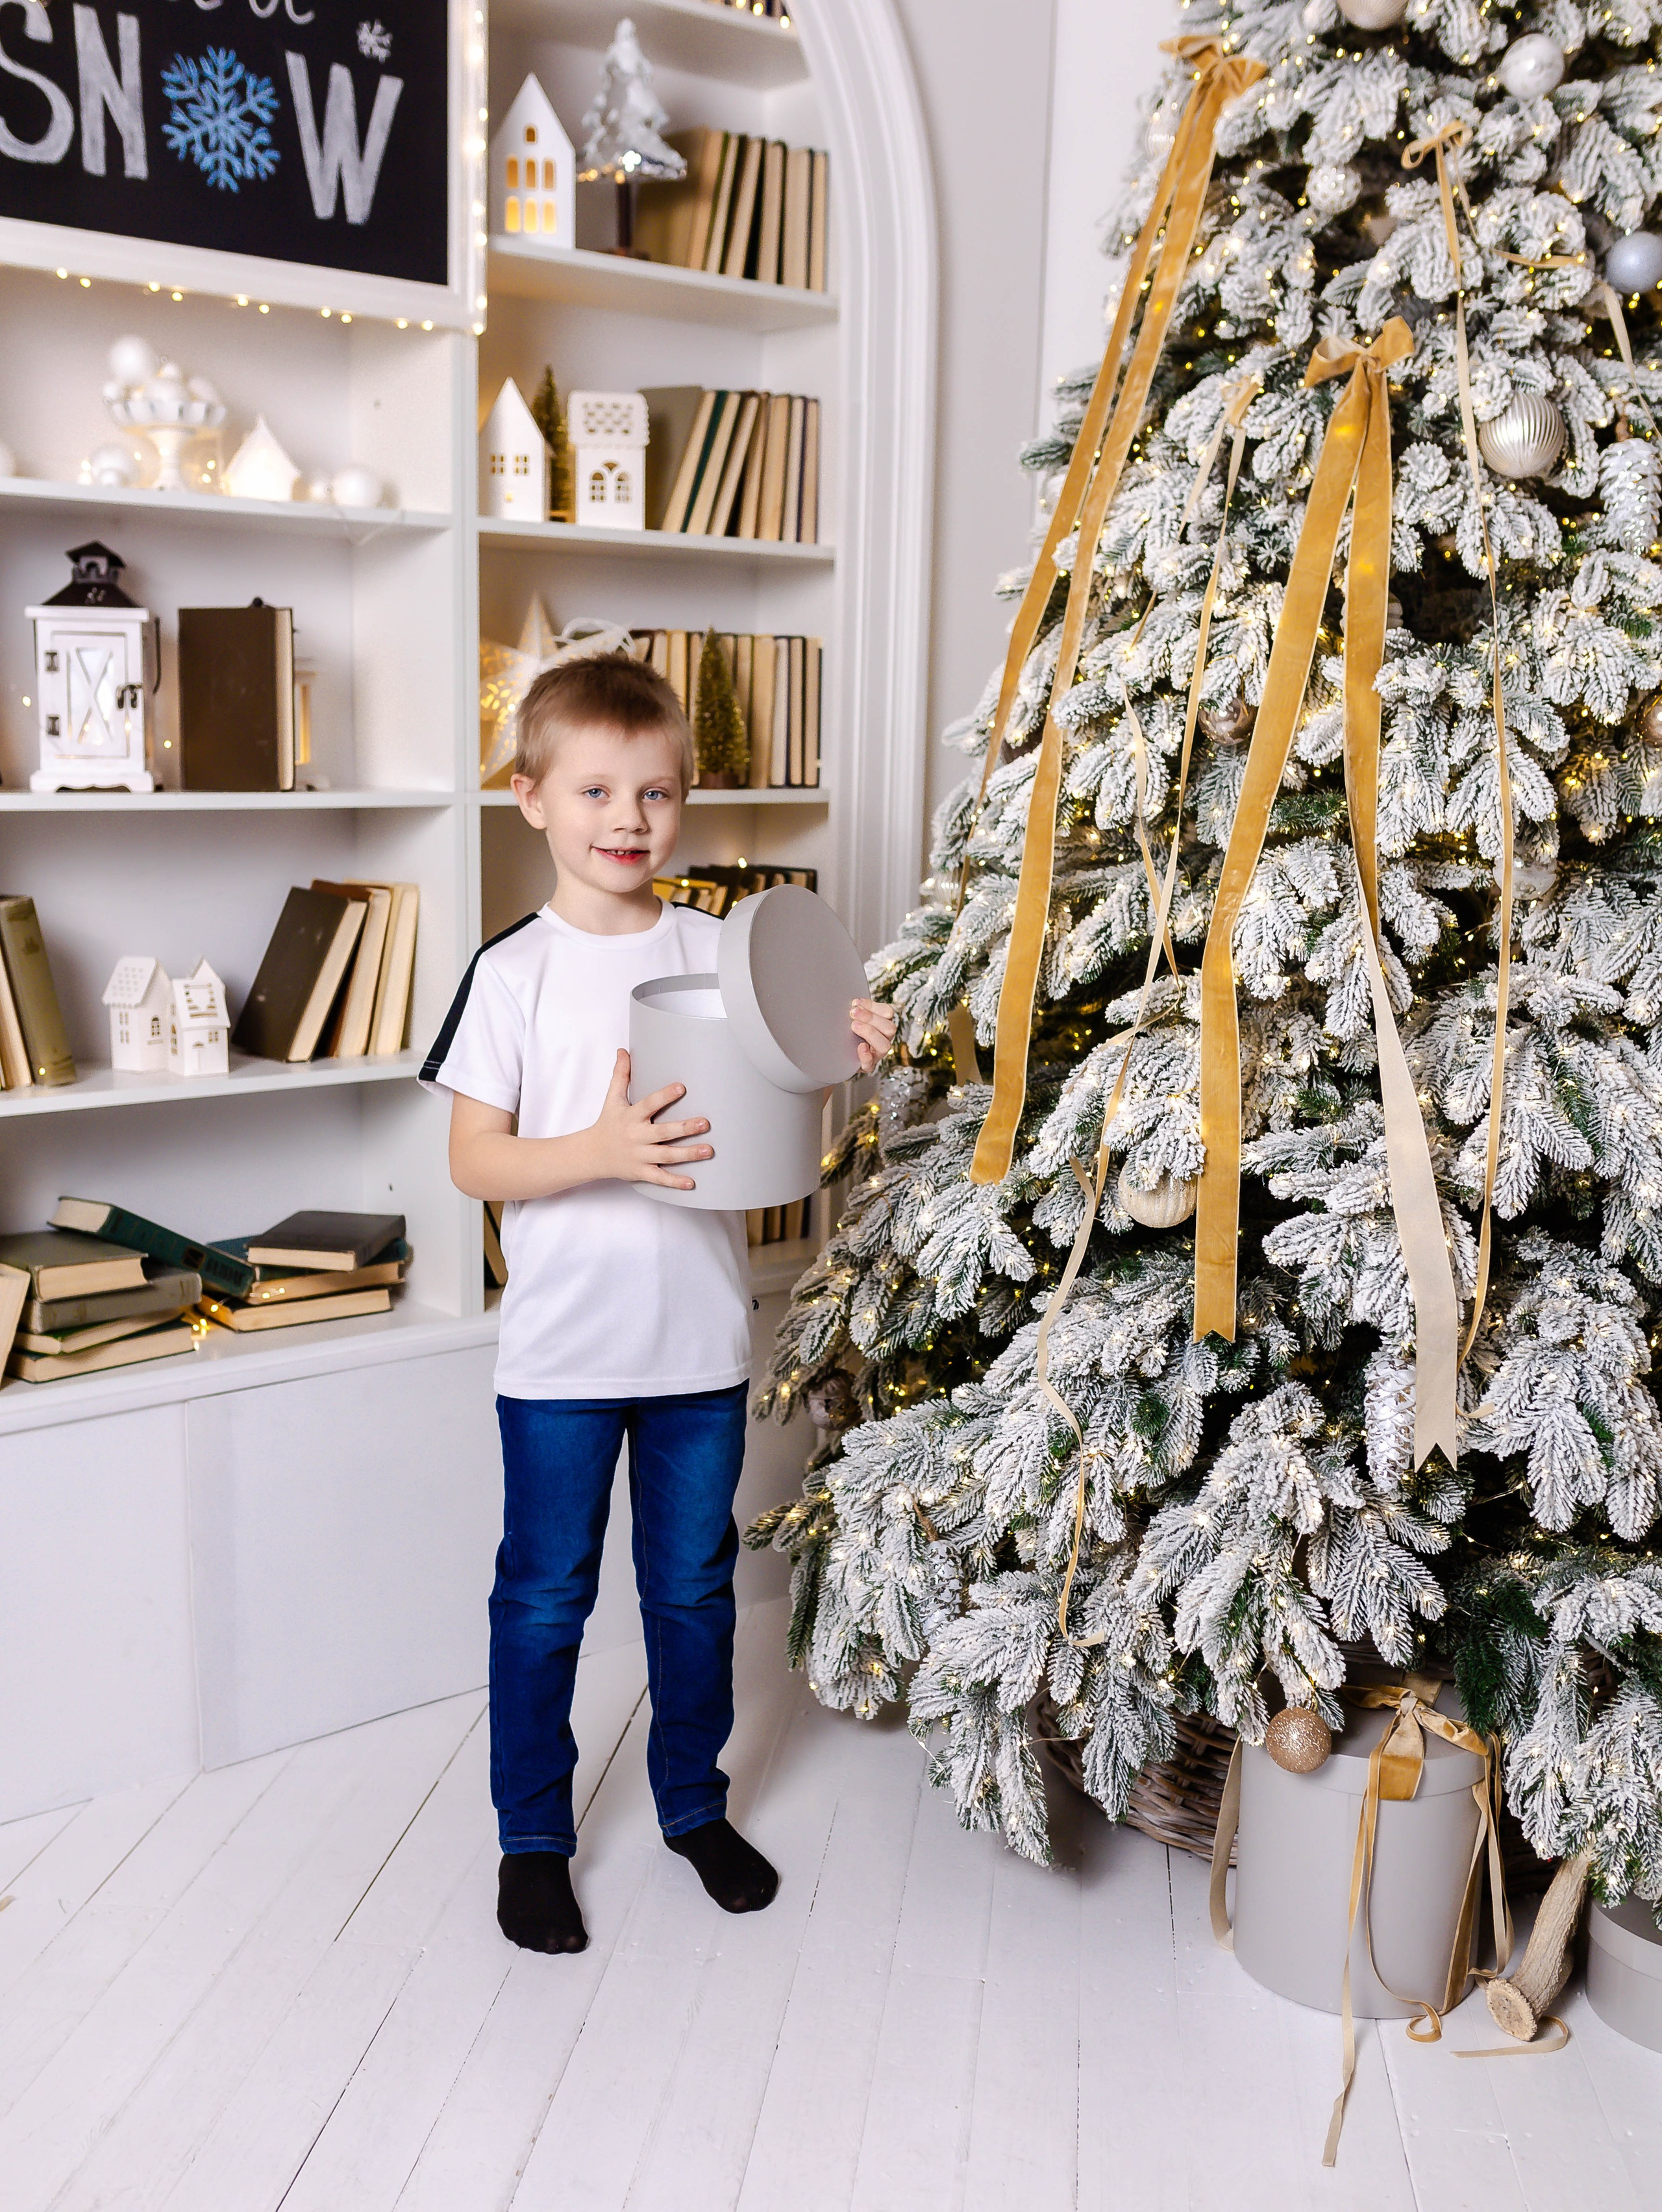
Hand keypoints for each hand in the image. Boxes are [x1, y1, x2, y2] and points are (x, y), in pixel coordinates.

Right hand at [588, 1048, 712, 1189]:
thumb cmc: (607, 1123)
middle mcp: (636, 1136)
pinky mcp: (641, 1172)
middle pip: (663, 1132)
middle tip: (705, 1123)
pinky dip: (675, 1182)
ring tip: (709, 1150)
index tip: (681, 1087)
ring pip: (667, 1155)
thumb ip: (621, 1075)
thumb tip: (623, 1051)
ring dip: (689, 1154)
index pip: (649, 1104)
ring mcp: (639, 1156)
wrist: (592, 1154)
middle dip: (684, 1128)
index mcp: (631, 1116)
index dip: (664, 1096)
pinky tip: (692, 1183)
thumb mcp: (612, 1099)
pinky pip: (660, 1178)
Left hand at [850, 997, 897, 1074]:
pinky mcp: (867, 1066)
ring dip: (870, 1033)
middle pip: (890, 1028)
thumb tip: (854, 1003)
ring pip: (885, 1045)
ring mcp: (877, 1054)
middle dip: (870, 1018)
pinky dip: (865, 1055)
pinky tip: (860, 1047)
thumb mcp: (852, 1017)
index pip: (888, 1012)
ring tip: (853, 1026)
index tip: (855, 1003)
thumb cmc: (847, 1030)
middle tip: (852, 1013)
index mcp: (882, 1023)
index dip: (873, 1006)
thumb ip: (856, 1009)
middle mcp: (884, 1038)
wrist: (837, 1053)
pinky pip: (870, 1064)